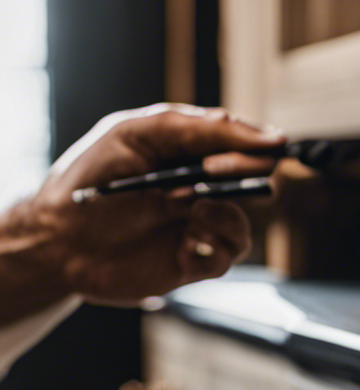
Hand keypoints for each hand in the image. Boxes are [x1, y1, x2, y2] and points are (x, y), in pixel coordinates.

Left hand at [22, 103, 285, 304]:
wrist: (60, 240)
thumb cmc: (91, 180)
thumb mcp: (137, 134)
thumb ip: (197, 128)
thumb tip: (263, 136)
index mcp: (186, 153)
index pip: (241, 142)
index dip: (256, 144)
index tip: (269, 146)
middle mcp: (197, 188)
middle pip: (253, 180)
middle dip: (241, 174)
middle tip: (209, 176)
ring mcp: (197, 227)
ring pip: (243, 222)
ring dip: (223, 215)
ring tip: (188, 212)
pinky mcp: (194, 261)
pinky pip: (228, 255)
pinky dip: (214, 245)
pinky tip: (184, 242)